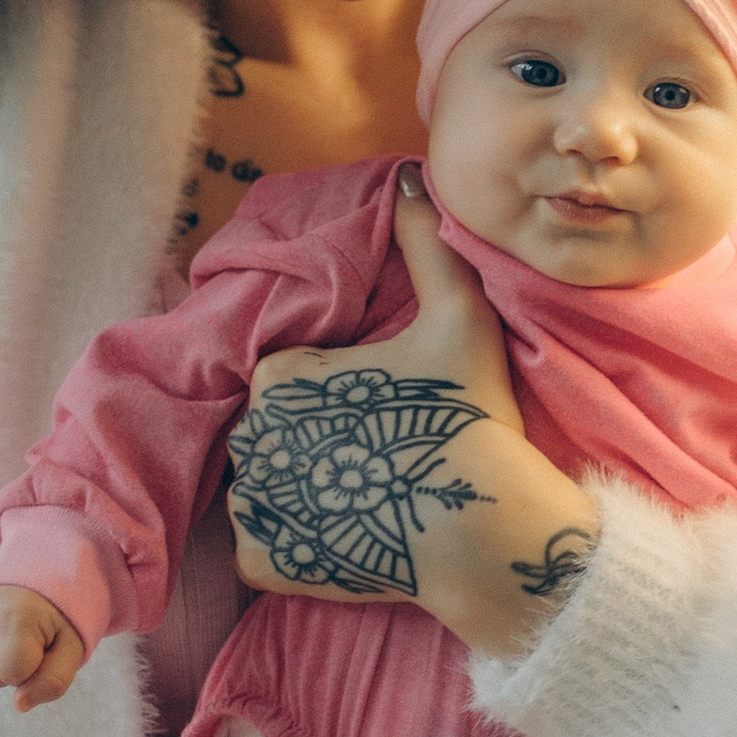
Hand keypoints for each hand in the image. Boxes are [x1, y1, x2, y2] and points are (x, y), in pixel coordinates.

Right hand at [0, 584, 85, 710]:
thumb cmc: (57, 621)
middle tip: (21, 659)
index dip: (28, 674)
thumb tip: (19, 704)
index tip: (39, 655)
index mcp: (17, 614)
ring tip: (3, 660)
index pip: (11, 671)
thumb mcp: (71, 648)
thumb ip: (54, 680)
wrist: (40, 579)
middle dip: (3, 678)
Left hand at [228, 174, 601, 658]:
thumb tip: (412, 173)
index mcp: (280, 377)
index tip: (385, 411)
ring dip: (302, 494)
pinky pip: (266, 550)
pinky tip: (343, 542)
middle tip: (380, 458)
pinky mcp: (262, 563)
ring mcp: (254, 506)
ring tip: (365, 499)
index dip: (341, 394)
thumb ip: (427, 243)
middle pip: (278, 434)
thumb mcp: (458, 316)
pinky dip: (295, 551)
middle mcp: (250, 439)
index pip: (293, 378)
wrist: (485, 531)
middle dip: (317, 442)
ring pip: (269, 490)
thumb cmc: (468, 417)